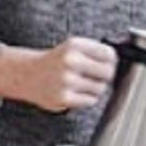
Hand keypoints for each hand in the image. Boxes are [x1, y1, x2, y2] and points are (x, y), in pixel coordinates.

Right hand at [0, 36, 116, 113]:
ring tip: (81, 84)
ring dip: (95, 88)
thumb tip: (117, 62)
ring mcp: (66, 80)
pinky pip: (90, 100)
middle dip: (105, 75)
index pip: (109, 54)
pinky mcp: (64, 97)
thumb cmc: (55, 62)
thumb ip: (95, 52)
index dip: (111, 61)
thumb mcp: (73, 47)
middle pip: (108, 72)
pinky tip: (76, 92)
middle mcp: (70, 60)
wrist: (28, 75)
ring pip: (100, 88)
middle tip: (96, 76)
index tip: (106, 63)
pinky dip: (87, 98)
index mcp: (74, 45)